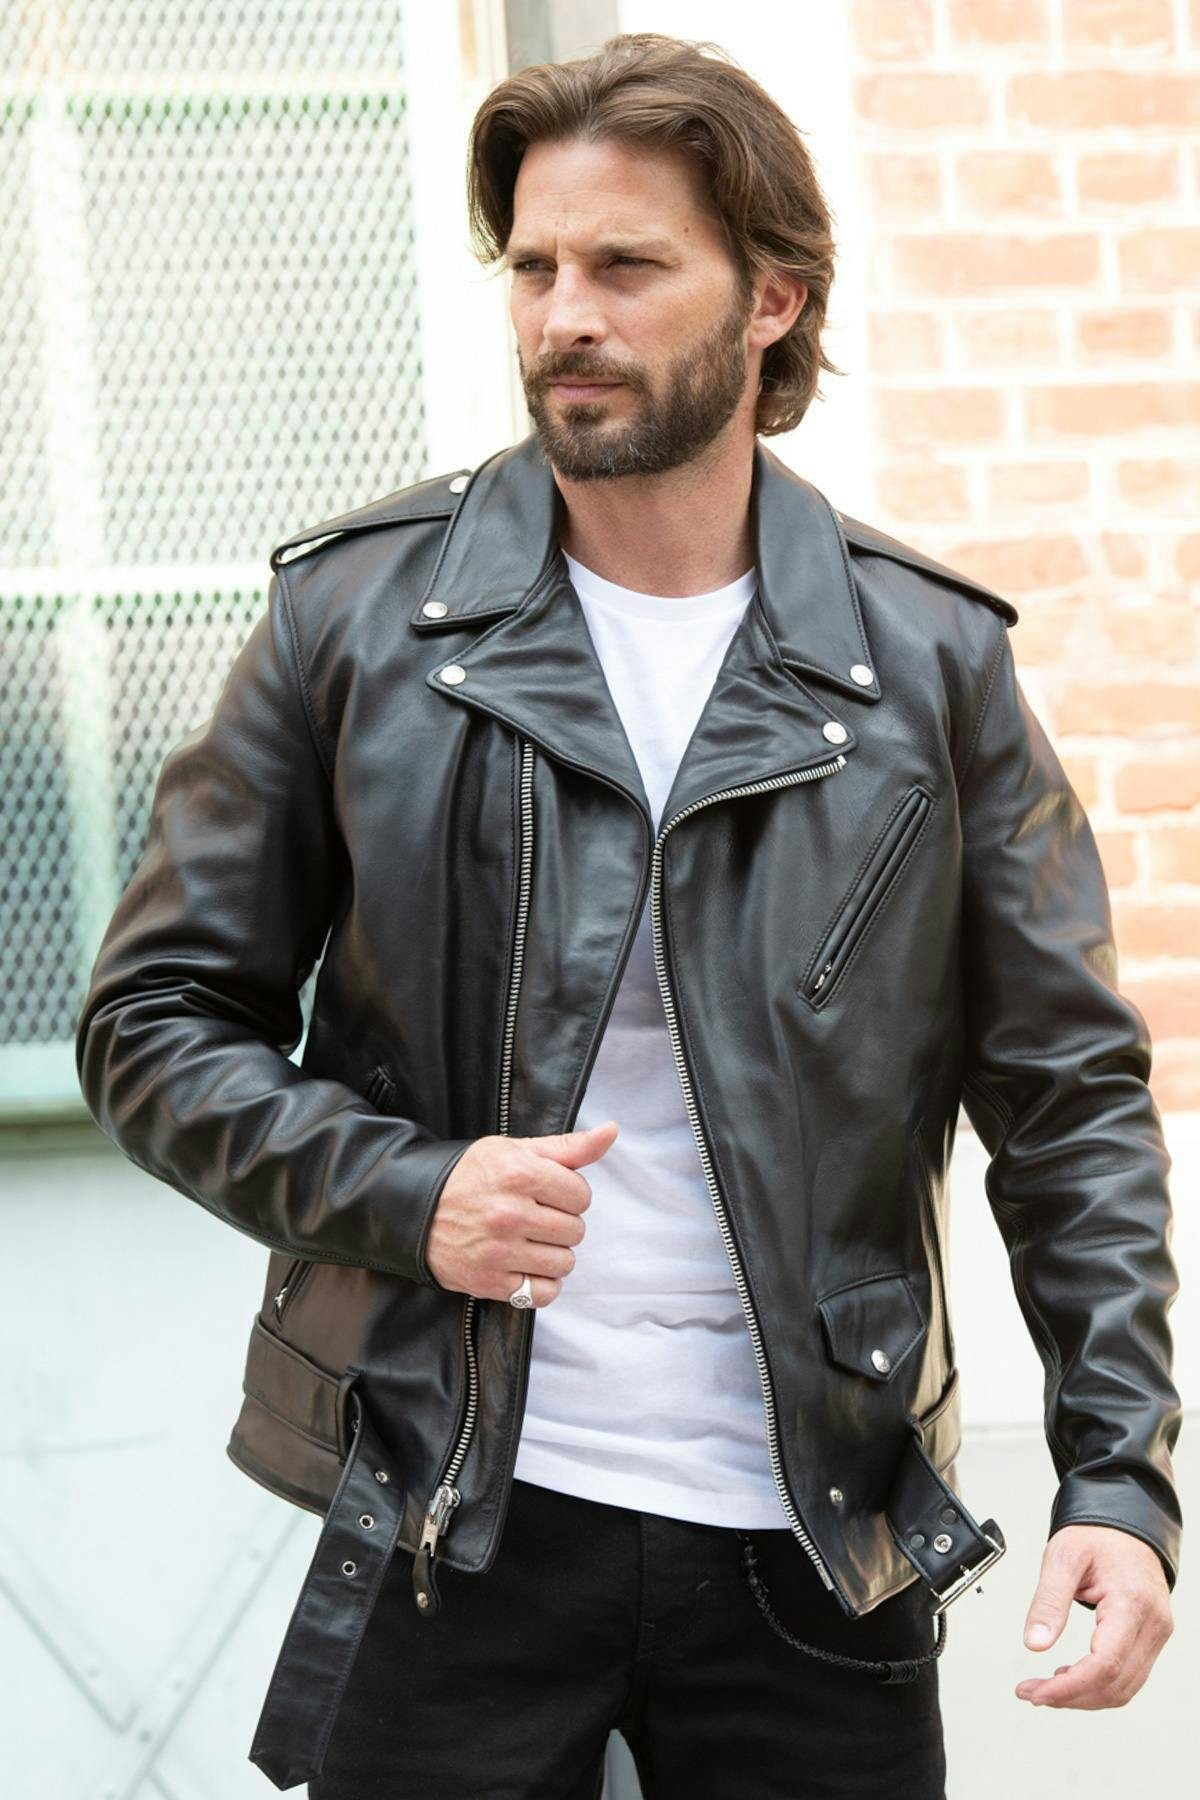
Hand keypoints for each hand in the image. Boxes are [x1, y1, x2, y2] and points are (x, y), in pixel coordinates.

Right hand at [424, 1119, 617, 1303]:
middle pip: (575, 1230)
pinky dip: (541, 1284)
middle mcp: (510, 1213)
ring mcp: (499, 1251)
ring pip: (564, 1263)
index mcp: (520, 1174)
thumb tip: (611, 1131)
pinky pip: (543, 1292)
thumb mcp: (514, 1150)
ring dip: (553, 1254)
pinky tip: (525, 1266)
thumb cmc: (470, 1176)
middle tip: (535, 1217)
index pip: (581, 1195)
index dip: (568, 1194)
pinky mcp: (490, 1282)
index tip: (547, 1193)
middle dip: (560, 1223)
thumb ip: (567, 1147)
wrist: (414, 1209)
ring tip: (530, 1241)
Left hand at [1016, 1523, 1173, 1708]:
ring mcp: (1157, 1634)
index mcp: (1132, 1603)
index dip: (1069, 1688)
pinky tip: (1069, 1676)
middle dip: (1070, 1697)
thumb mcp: (1062, 1558)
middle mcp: (1153, 1624)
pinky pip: (1128, 1676)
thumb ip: (1048, 1601)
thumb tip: (1034, 1645)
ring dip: (1083, 1697)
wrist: (1125, 1525)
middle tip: (1030, 1692)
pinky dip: (1097, 1685)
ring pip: (1124, 1688)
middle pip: (1115, 1685)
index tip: (1035, 1692)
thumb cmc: (1096, 1536)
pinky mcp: (1152, 1638)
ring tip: (1044, 1688)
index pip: (1105, 1664)